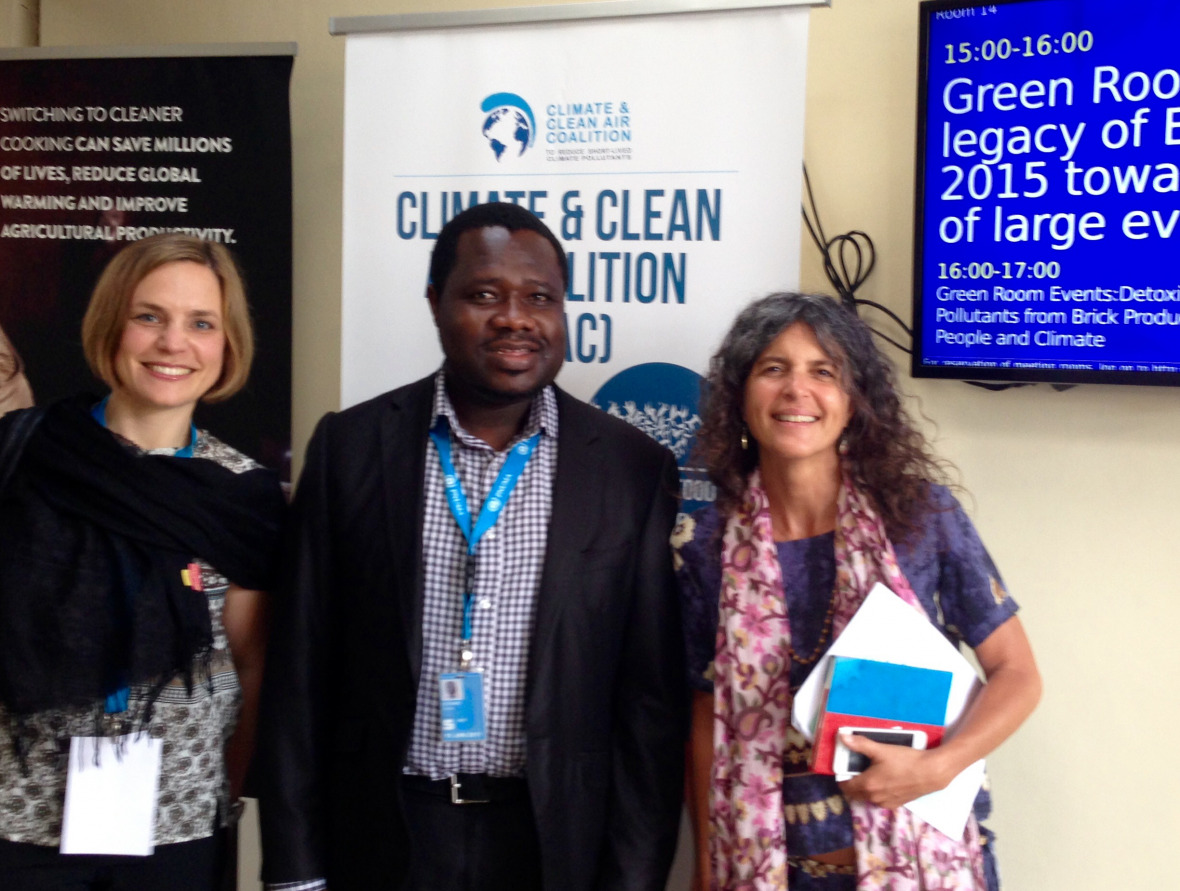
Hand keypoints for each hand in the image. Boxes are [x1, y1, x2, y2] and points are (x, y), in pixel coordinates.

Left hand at [836, 733, 953, 810]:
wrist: (930, 772)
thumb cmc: (905, 760)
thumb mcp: (881, 750)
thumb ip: (860, 744)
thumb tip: (842, 737)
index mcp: (867, 785)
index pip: (845, 786)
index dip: (842, 778)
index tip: (844, 768)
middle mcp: (874, 798)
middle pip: (854, 794)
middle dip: (852, 784)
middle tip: (855, 770)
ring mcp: (885, 803)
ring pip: (867, 798)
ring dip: (864, 789)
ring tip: (870, 774)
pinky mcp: (896, 804)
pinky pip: (879, 800)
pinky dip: (876, 793)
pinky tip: (883, 781)